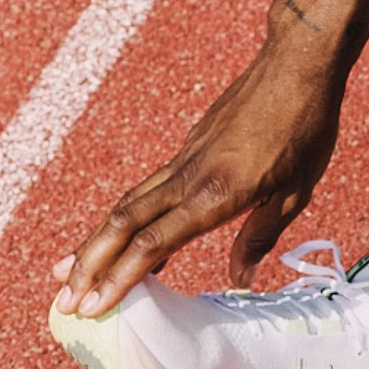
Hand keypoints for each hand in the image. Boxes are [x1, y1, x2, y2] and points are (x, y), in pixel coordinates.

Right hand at [56, 38, 347, 319]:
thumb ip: (260, 235)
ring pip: (127, 206)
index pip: (155, 243)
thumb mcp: (295, 192)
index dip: (121, 277)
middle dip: (90, 265)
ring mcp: (183, 161)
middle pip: (124, 225)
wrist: (295, 63)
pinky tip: (115, 242)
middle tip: (64, 300)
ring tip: (67, 273)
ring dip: (95, 242)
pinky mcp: (186, 149)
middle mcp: (188, 177)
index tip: (95, 305)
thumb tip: (239, 281)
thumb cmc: (304, 127)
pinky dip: (122, 220)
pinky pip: (145, 191)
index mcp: (216, 193)